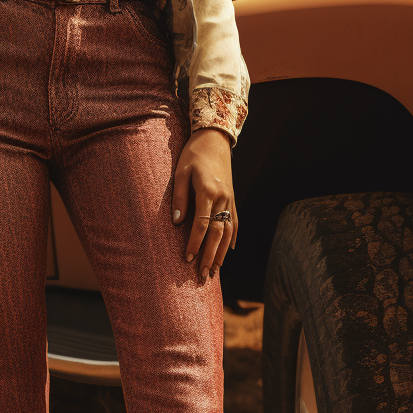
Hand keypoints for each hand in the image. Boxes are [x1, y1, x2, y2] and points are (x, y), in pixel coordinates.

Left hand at [171, 127, 236, 278]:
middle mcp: (222, 198)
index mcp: (208, 191)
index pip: (202, 225)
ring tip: (216, 269)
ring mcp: (230, 198)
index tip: (187, 259)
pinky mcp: (232, 196)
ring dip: (222, 251)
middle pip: (217, 232)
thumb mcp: (181, 172)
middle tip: (204, 275)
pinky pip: (235, 220)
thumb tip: (177, 222)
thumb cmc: (193, 153)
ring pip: (228, 230)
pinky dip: (233, 236)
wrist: (214, 138)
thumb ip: (179, 197)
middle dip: (211, 255)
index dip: (195, 244)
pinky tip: (231, 248)